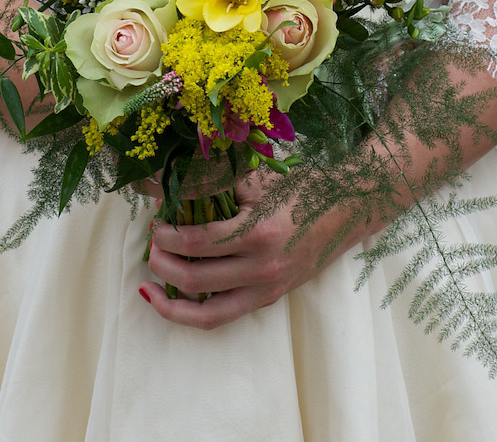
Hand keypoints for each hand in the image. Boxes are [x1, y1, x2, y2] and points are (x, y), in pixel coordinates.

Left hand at [141, 169, 359, 328]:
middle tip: (151, 244)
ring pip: (206, 313)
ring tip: (151, 283)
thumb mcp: (259, 180)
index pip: (197, 241)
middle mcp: (262, 268)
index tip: (156, 221)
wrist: (346, 211)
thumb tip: (172, 189)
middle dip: (162, 263)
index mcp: (258, 232)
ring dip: (171, 301)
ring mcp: (266, 289)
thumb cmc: (301, 189)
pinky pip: (223, 316)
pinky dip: (194, 313)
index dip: (168, 234)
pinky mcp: (268, 299)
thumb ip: (216, 185)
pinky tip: (175, 301)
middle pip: (194, 279)